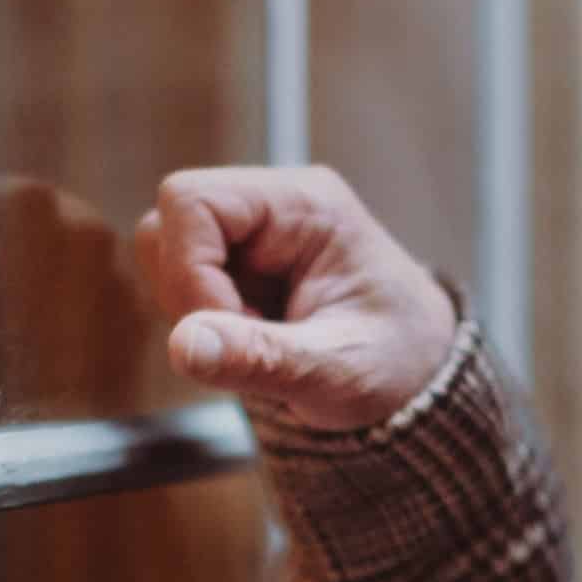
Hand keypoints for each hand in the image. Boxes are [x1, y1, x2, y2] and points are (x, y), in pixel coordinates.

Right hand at [130, 166, 456, 430]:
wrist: (416, 379)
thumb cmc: (395, 363)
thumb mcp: (339, 370)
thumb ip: (261, 357)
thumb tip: (182, 346)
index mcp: (304, 204)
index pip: (192, 202)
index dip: (190, 272)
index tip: (234, 330)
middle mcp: (272, 206)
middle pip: (168, 224)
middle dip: (189, 295)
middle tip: (249, 342)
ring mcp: (250, 235)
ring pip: (165, 255)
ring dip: (194, 313)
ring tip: (259, 344)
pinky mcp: (237, 266)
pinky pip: (180, 286)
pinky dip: (202, 325)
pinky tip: (254, 343)